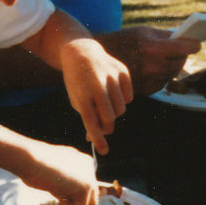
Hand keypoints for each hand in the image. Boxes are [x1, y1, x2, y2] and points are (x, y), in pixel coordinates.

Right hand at [17, 144, 98, 204]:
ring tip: (58, 201)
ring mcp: (89, 177)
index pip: (86, 185)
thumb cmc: (35, 164)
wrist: (29, 158)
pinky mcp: (84, 188)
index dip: (72, 193)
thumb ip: (68, 181)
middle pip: (91, 195)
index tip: (57, 189)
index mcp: (83, 161)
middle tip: (58, 199)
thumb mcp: (57, 172)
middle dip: (75, 200)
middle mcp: (89, 167)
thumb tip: (71, 197)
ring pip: (89, 203)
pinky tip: (57, 201)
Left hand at [59, 38, 132, 153]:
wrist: (81, 52)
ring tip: (104, 104)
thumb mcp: (76, 99)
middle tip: (103, 127)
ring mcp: (112, 77)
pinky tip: (112, 92)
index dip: (98, 139)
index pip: (91, 122)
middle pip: (110, 118)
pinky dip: (122, 100)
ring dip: (114, 112)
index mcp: (82, 94)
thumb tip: (98, 137)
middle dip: (107, 127)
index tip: (104, 151)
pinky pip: (129, 97)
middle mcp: (98, 85)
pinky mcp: (122, 71)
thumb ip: (88, 117)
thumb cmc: (77, 82)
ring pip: (121, 109)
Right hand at [96, 25, 200, 96]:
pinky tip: (158, 66)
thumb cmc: (124, 41)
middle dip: (183, 55)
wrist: (101, 61)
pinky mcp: (147, 90)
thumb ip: (165, 35)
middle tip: (184, 49)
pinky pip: (164, 81)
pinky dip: (164, 74)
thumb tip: (186, 39)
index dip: (193, 45)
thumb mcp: (144, 32)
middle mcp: (152, 66)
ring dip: (174, 64)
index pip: (183, 48)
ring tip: (170, 57)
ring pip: (173, 73)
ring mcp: (150, 80)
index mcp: (152, 48)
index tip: (197, 44)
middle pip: (180, 62)